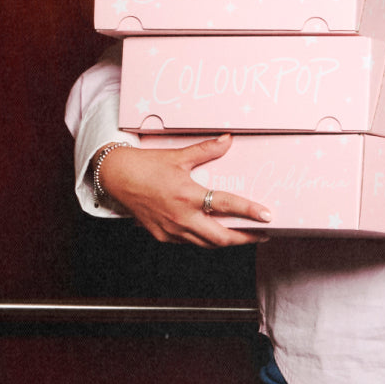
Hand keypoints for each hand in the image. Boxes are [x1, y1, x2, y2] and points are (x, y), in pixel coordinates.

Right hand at [97, 135, 270, 247]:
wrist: (115, 178)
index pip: (227, 205)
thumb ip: (206, 150)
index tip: (268, 216)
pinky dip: (204, 239)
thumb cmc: (146, 166)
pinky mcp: (162, 235)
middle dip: (245, 239)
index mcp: (188, 196)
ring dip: (225, 241)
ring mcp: (171, 230)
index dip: (250, 211)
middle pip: (220, 238)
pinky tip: (213, 232)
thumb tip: (228, 140)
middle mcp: (181, 217)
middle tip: (262, 234)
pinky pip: (189, 242)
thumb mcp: (178, 156)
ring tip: (243, 236)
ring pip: (205, 244)